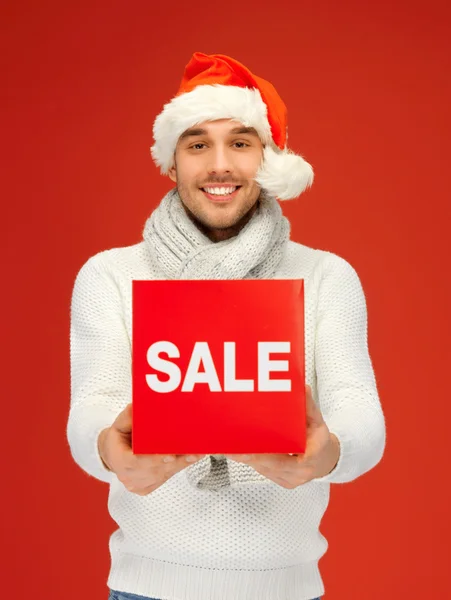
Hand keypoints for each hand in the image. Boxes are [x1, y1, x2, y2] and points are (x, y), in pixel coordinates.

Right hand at [98, 403, 205, 495]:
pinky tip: (191, 459)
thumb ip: (128, 417)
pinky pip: (166, 478)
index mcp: (119, 460)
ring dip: (181, 464)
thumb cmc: (118, 439)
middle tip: (193, 452)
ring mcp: (139, 484)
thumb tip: (137, 408)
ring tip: (197, 453)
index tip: (169, 455)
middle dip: (176, 460)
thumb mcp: (119, 424)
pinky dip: (179, 467)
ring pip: (164, 474)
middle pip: (155, 469)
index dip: (154, 459)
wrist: (113, 456)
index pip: (136, 462)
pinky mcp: (148, 487)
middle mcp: (129, 476)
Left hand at [225, 385, 339, 488]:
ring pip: (263, 469)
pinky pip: (263, 471)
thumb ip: (309, 406)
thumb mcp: (317, 421)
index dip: (268, 456)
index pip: (288, 460)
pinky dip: (251, 460)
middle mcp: (300, 473)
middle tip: (232, 447)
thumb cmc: (319, 440)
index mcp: (312, 458)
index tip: (253, 450)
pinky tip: (238, 450)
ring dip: (247, 458)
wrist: (325, 460)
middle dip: (250, 456)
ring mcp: (289, 479)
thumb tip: (302, 388)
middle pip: (271, 465)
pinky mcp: (280, 481)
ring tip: (230, 446)